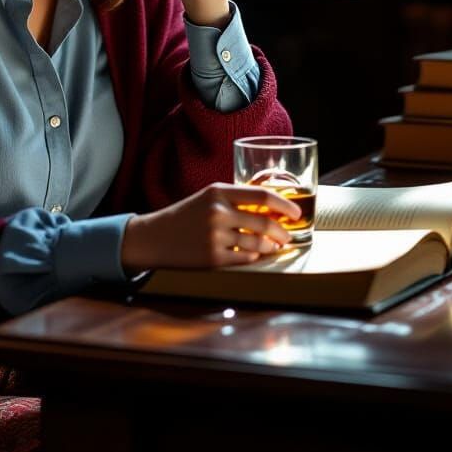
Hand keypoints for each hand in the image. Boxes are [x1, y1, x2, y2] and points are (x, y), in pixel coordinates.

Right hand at [119, 182, 302, 275]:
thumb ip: (235, 200)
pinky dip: (254, 258)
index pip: (262, 195)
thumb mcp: (208, 198)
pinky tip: (254, 256)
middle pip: (264, 222)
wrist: (154, 237)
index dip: (285, 205)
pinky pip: (245, 259)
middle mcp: (218, 212)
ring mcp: (216, 236)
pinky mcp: (213, 258)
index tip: (296, 212)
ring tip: (273, 247)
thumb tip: (272, 210)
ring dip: (271, 247)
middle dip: (282, 231)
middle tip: (287, 235)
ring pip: (258, 244)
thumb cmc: (185, 216)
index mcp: (218, 191)